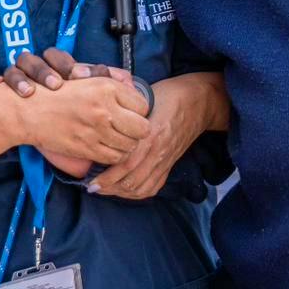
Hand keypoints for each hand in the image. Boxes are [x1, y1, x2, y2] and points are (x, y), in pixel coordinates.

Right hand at [0, 49, 136, 176]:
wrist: (29, 112)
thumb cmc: (59, 93)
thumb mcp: (87, 79)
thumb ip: (113, 81)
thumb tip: (134, 86)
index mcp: (106, 88)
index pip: (143, 105)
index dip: (140, 111)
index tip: (133, 112)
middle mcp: (104, 109)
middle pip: (142, 128)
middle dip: (139, 130)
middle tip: (131, 129)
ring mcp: (96, 130)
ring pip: (130, 146)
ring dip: (128, 143)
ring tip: (120, 138)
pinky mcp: (87, 148)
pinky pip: (114, 157)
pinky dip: (116, 155)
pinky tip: (110, 147)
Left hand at [90, 74, 218, 200]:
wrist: (199, 103)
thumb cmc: (169, 96)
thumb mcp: (144, 99)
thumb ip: (126, 113)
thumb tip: (101, 124)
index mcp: (152, 134)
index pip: (126, 164)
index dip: (107, 176)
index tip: (89, 180)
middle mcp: (159, 151)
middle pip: (132, 181)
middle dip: (109, 188)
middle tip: (92, 187)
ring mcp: (166, 160)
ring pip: (142, 188)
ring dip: (121, 193)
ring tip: (105, 189)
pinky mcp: (170, 164)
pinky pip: (153, 186)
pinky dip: (137, 193)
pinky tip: (124, 189)